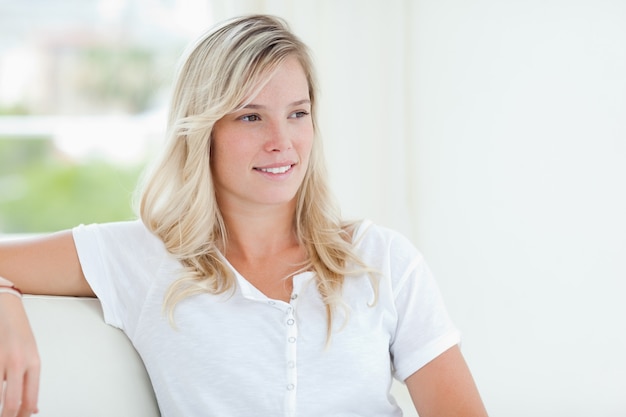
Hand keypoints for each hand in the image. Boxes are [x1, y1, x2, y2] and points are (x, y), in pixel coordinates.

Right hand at [0, 294, 39, 416]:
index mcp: (33, 363)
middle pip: (11, 403)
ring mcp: (0, 359)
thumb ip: (31, 381)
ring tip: (1, 410)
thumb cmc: (17, 331)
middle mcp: (17, 363)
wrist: (5, 306)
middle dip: (7, 416)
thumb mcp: (31, 355)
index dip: (21, 416)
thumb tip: (33, 407)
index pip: (29, 400)